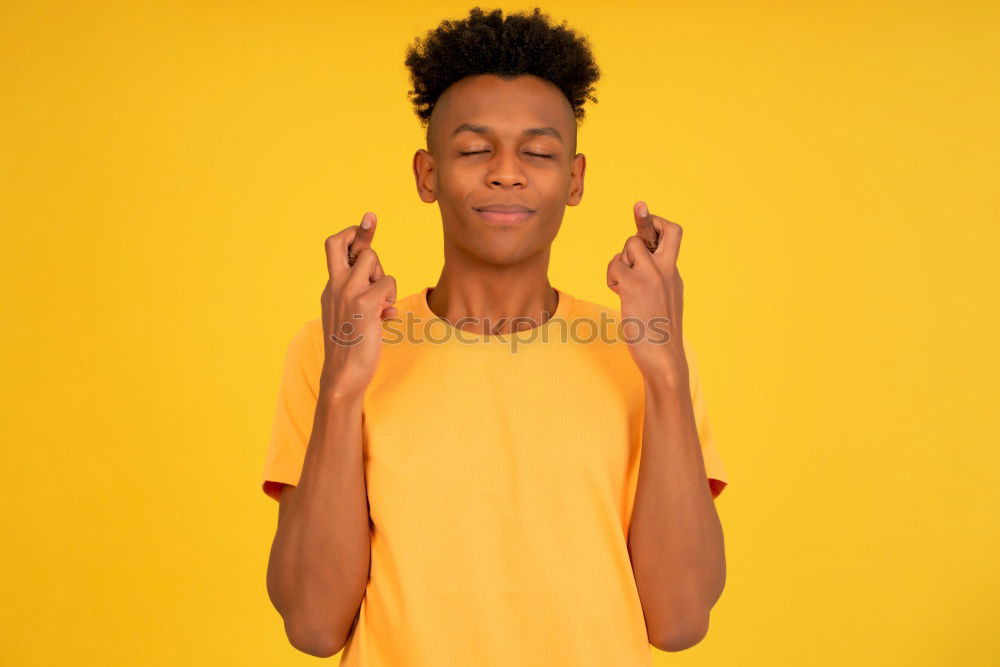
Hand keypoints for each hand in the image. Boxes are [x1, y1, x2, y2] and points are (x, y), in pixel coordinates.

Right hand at [320, 211, 396, 394]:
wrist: (344, 375)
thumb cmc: (352, 348)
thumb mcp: (355, 318)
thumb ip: (367, 301)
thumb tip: (389, 302)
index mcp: (331, 288)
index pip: (336, 248)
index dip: (355, 233)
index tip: (369, 220)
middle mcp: (334, 286)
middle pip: (342, 242)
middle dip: (363, 235)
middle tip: (374, 245)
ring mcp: (347, 294)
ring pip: (372, 260)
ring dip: (383, 278)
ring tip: (381, 302)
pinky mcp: (363, 305)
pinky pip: (387, 284)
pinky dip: (391, 298)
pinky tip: (386, 317)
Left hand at [606, 201, 687, 383]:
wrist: (664, 358)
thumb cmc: (659, 333)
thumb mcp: (664, 300)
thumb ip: (656, 279)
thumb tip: (638, 264)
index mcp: (673, 273)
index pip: (673, 234)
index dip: (656, 223)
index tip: (644, 219)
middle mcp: (666, 271)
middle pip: (661, 228)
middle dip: (643, 222)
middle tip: (632, 233)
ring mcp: (652, 277)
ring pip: (629, 245)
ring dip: (619, 261)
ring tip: (621, 284)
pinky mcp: (635, 287)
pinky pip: (615, 266)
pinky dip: (611, 277)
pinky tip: (617, 292)